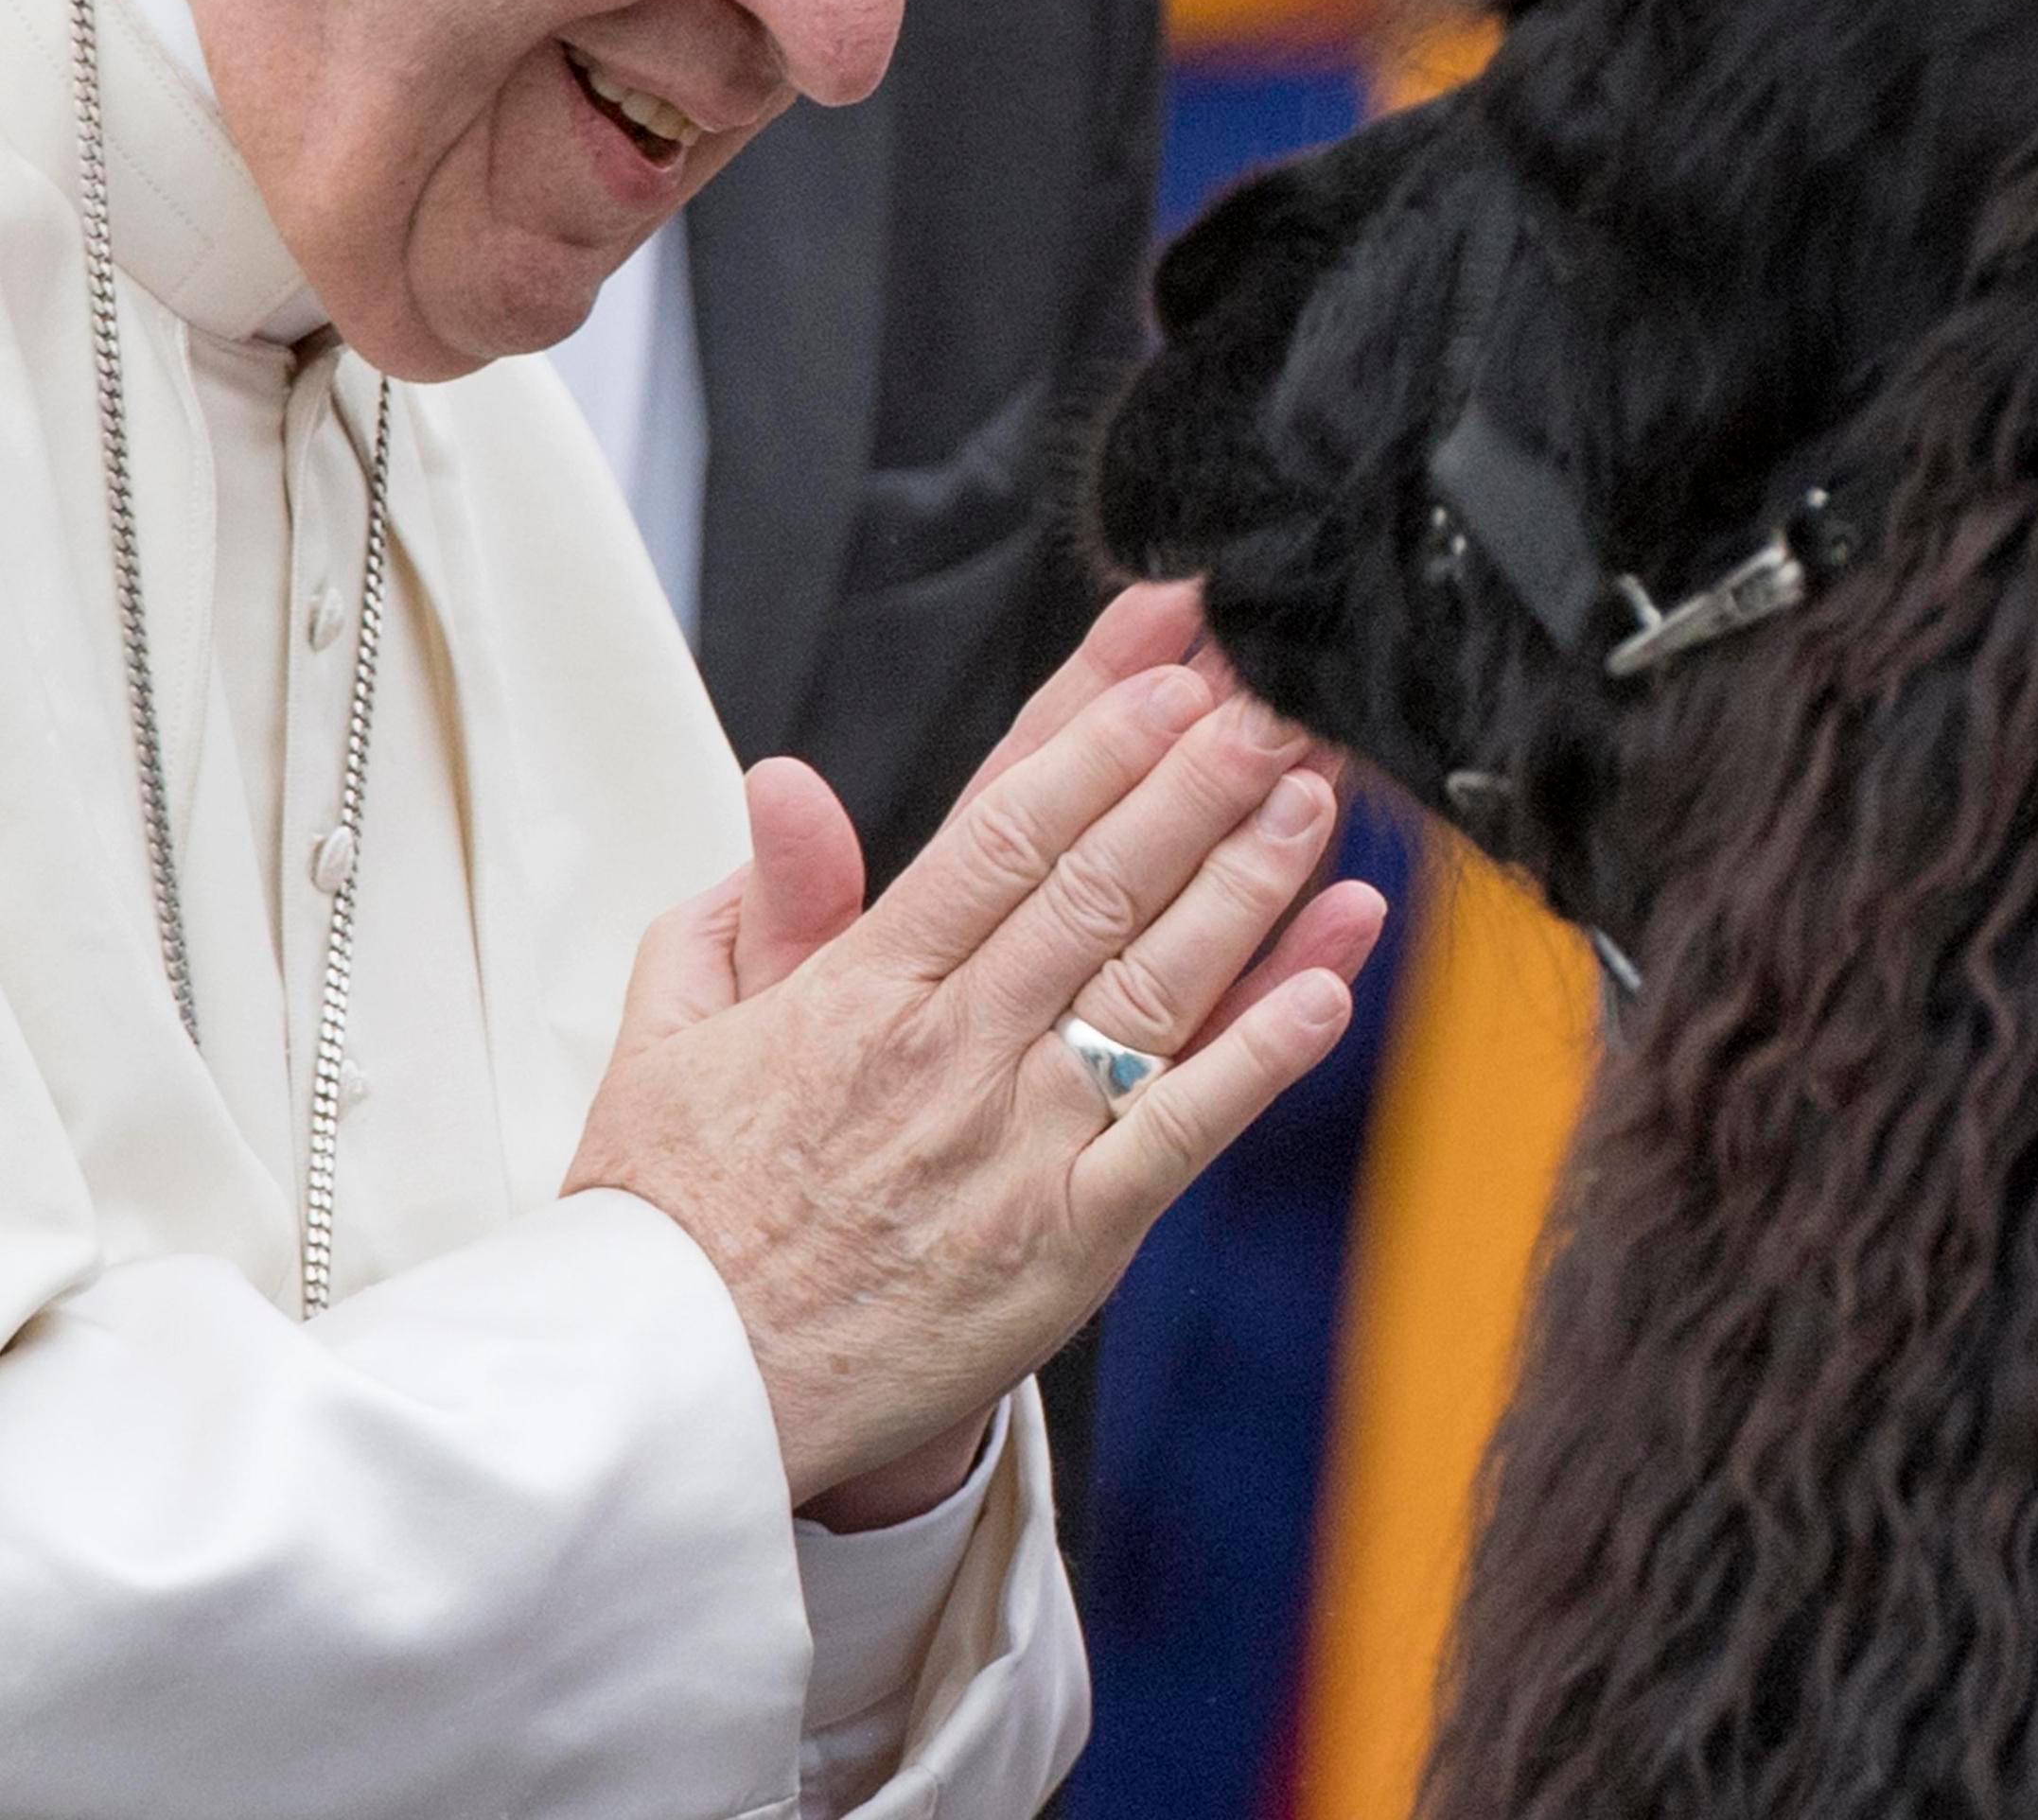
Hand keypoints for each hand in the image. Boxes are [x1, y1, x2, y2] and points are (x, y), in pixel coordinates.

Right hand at [564, 584, 1387, 1510]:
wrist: (674, 1407)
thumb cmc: (674, 1221)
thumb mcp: (669, 1035)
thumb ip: (743, 906)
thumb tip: (784, 788)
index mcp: (862, 989)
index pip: (1000, 828)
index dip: (1094, 738)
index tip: (1166, 669)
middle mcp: (953, 1049)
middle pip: (1099, 882)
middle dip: (1196, 781)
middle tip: (1274, 702)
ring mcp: (1019, 1143)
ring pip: (1156, 982)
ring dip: (1248, 882)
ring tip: (1314, 799)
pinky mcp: (1069, 1240)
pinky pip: (1184, 1130)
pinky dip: (1262, 1053)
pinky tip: (1329, 981)